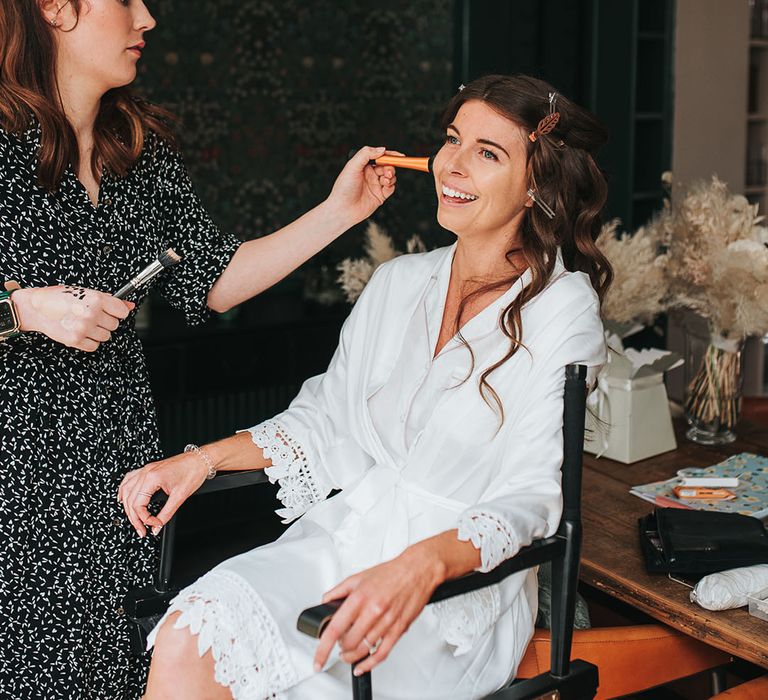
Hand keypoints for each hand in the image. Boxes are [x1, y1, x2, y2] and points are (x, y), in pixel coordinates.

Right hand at [13, 286, 133, 351]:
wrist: (36, 307)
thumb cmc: (60, 297)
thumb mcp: (86, 292)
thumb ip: (110, 300)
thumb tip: (130, 305)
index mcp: (96, 299)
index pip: (122, 312)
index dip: (117, 312)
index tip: (112, 312)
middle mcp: (92, 313)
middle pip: (114, 325)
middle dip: (105, 322)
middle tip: (92, 317)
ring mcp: (84, 328)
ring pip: (106, 336)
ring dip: (97, 332)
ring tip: (84, 324)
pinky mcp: (76, 340)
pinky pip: (94, 346)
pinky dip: (89, 341)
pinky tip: (80, 332)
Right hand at [117, 451, 208, 536]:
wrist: (200, 459)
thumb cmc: (193, 472)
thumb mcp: (180, 496)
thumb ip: (166, 514)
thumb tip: (157, 527)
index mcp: (152, 478)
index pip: (138, 505)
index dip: (144, 519)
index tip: (153, 525)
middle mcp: (146, 472)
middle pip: (130, 500)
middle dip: (134, 518)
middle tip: (142, 530)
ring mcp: (146, 469)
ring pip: (127, 490)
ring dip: (128, 507)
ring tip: (134, 519)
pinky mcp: (149, 469)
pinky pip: (130, 480)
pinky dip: (126, 491)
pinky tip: (126, 498)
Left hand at [313, 548, 442, 674]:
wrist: (417, 570)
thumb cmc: (391, 573)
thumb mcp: (358, 577)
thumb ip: (338, 591)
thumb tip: (325, 602)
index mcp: (360, 598)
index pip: (335, 628)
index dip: (323, 649)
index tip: (317, 660)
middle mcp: (373, 611)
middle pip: (349, 643)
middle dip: (340, 648)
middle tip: (338, 645)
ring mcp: (387, 622)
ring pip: (364, 650)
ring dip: (352, 656)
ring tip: (348, 653)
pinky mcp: (399, 630)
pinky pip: (382, 654)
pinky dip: (370, 664)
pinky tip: (362, 665)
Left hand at [325, 146, 399, 225]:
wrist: (343, 209)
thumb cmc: (344, 188)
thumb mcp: (352, 166)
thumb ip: (366, 154)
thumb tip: (382, 149)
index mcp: (363, 166)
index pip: (379, 157)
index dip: (390, 155)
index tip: (399, 155)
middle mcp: (370, 175)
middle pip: (387, 166)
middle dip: (391, 167)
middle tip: (388, 171)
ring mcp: (375, 185)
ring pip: (391, 177)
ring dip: (391, 176)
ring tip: (385, 180)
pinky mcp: (380, 196)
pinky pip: (391, 188)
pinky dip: (391, 186)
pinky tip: (386, 186)